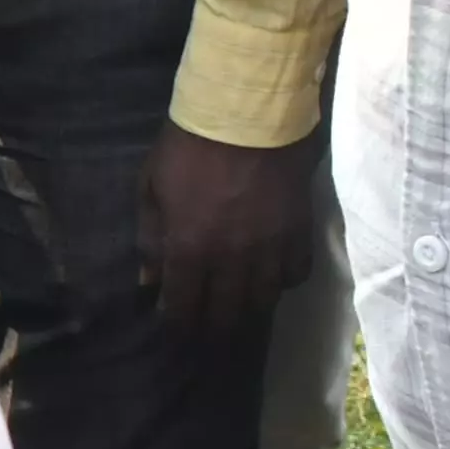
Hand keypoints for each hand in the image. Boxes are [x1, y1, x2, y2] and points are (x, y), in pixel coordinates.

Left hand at [140, 124, 317, 340]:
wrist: (248, 112)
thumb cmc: (189, 146)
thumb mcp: (152, 188)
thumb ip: (150, 240)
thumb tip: (149, 283)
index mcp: (191, 249)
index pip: (184, 307)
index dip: (178, 326)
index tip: (174, 333)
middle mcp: (232, 259)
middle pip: (227, 314)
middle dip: (213, 331)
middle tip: (206, 336)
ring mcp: (271, 248)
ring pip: (264, 300)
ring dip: (248, 312)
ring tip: (238, 315)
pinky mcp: (300, 232)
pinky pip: (297, 273)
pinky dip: (284, 282)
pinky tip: (272, 279)